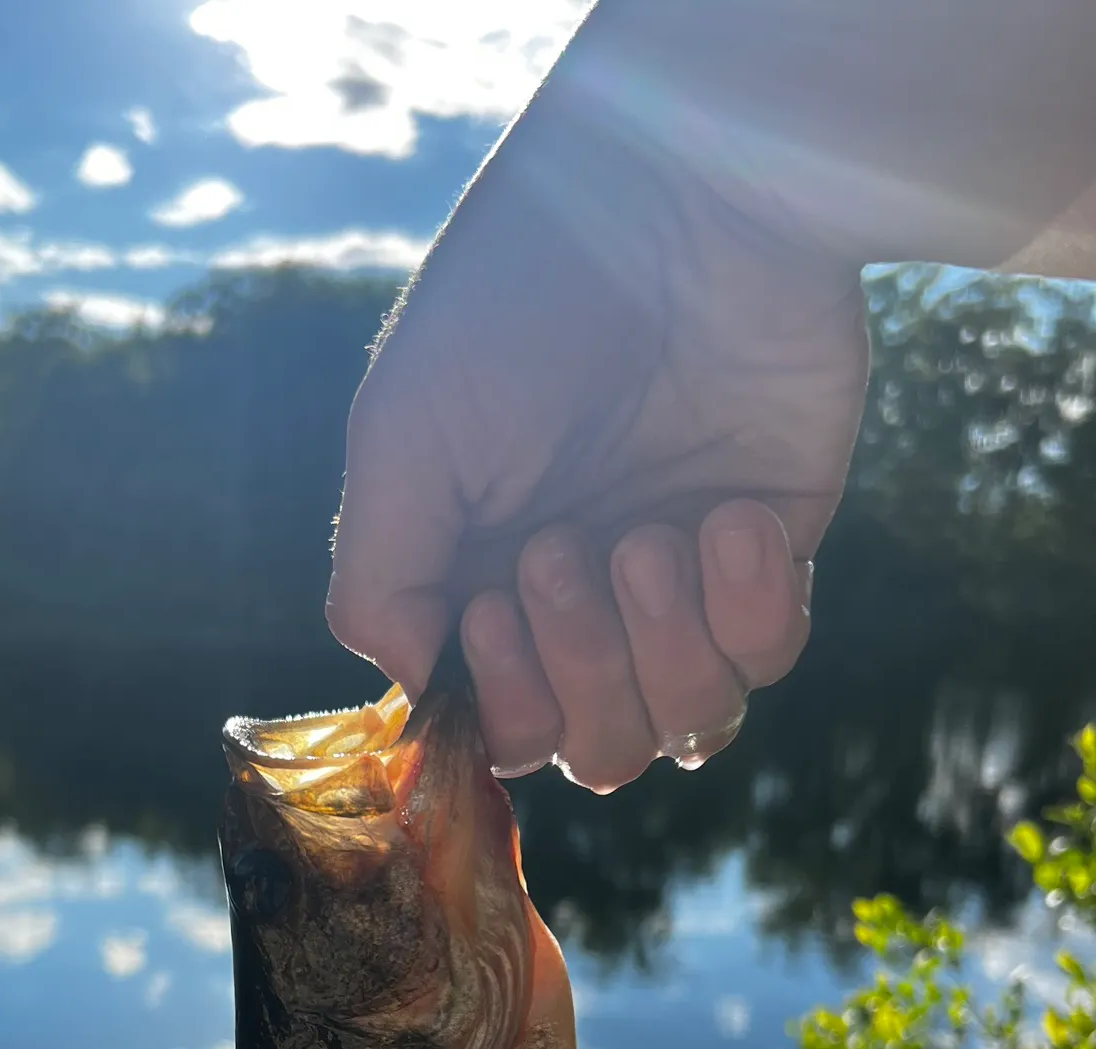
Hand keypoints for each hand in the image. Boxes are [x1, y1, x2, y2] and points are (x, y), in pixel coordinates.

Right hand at [327, 82, 868, 790]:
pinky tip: (730, 515)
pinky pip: (768, 655)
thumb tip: (410, 687)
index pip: (497, 726)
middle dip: (581, 675)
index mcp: (481, 580)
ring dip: (663, 647)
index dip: (502, 708)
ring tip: (652, 534)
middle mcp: (580, 599)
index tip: (487, 614)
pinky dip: (746, 606)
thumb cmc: (516, 310)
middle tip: (562, 551)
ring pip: (687, 726)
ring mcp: (676, 584)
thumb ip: (381, 578)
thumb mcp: (401, 436)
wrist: (681, 198)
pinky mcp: (767, 554)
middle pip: (595, 748)